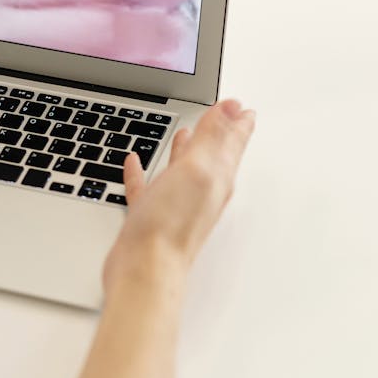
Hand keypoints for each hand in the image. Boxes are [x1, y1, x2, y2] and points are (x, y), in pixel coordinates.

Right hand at [103, 99, 254, 293]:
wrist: (145, 269)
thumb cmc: (171, 225)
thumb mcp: (197, 168)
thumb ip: (214, 136)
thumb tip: (233, 107)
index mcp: (217, 177)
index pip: (232, 142)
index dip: (237, 121)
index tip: (242, 107)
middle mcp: (201, 191)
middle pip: (214, 154)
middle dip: (220, 133)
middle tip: (227, 118)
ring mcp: (176, 205)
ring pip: (183, 170)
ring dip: (185, 149)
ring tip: (184, 134)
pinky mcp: (150, 217)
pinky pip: (149, 188)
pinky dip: (143, 174)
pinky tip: (135, 165)